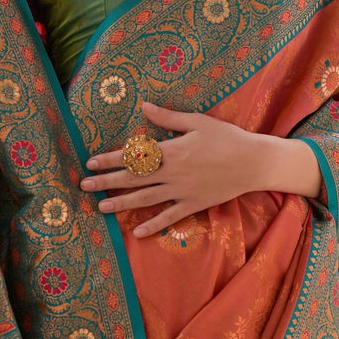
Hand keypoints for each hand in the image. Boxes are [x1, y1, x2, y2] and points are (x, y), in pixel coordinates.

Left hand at [80, 100, 314, 238]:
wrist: (254, 162)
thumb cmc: (227, 137)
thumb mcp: (197, 121)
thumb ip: (168, 117)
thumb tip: (144, 106)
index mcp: (171, 150)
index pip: (133, 155)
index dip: (110, 159)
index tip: (91, 162)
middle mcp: (172, 172)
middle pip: (133, 179)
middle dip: (106, 182)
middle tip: (84, 186)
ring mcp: (182, 191)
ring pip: (146, 198)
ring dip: (121, 203)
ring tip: (101, 208)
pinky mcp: (194, 204)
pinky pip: (170, 217)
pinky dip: (153, 225)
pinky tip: (137, 232)